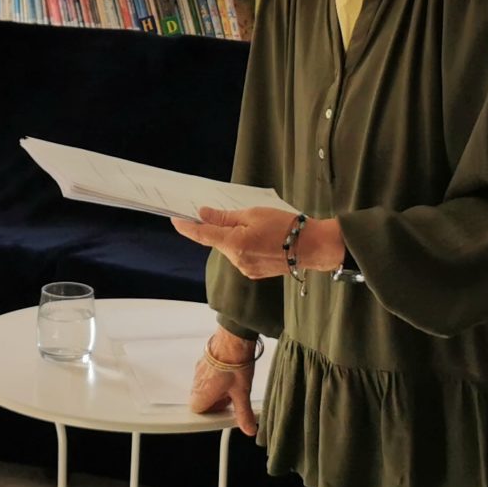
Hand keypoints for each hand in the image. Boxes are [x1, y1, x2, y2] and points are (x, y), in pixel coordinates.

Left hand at [169, 206, 346, 279]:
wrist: (312, 247)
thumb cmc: (286, 226)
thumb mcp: (253, 214)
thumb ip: (225, 217)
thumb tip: (203, 214)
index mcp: (235, 244)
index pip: (203, 235)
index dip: (187, 226)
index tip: (175, 219)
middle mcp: (237, 260)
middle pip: (218, 241)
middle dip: (220, 228)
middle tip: (233, 213)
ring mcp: (245, 269)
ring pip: (230, 248)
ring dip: (235, 237)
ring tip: (259, 227)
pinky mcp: (254, 273)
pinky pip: (241, 256)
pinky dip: (245, 246)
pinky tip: (262, 239)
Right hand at [190, 329, 259, 436]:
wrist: (234, 338)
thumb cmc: (235, 363)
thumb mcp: (242, 392)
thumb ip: (243, 413)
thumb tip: (248, 429)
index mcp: (203, 393)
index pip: (196, 411)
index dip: (210, 414)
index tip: (221, 413)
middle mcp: (197, 381)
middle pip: (200, 400)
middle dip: (215, 403)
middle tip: (230, 400)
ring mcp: (200, 369)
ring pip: (203, 387)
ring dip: (215, 390)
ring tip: (232, 386)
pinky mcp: (205, 359)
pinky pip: (206, 374)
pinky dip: (216, 378)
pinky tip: (230, 374)